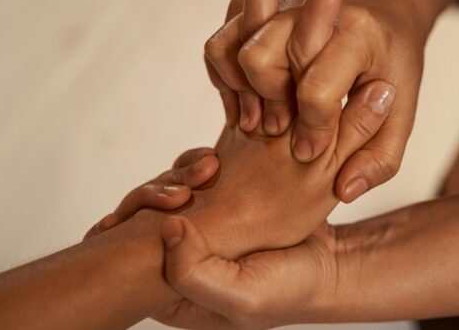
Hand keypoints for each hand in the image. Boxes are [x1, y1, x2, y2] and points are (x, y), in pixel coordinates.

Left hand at [85, 147, 338, 329]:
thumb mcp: (244, 296)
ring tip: (209, 167)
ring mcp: (198, 232)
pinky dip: (195, 165)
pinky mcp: (215, 207)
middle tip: (190, 186)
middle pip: (138, 220)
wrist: (332, 263)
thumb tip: (167, 228)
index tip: (173, 205)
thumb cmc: (291, 287)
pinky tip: (214, 162)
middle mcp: (180, 262)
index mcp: (176, 295)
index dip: (133, 228)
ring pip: (162, 194)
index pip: (126, 264)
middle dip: (156, 193)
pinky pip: (188, 180)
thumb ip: (196, 274)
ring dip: (178, 174)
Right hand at [206, 0, 421, 202]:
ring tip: (262, 117)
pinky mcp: (259, 12)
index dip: (312, 130)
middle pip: (260, 58)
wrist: (381, 21)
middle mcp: (312, 9)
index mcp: (358, 35)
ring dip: (241, 91)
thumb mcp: (401, 119)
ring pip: (231, 46)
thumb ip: (379, 160)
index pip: (317, 89)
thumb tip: (343, 190)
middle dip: (269, 104)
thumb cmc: (390, 72)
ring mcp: (281, 6)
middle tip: (284, 127)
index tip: (310, 150)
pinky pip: (219, 45)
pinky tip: (249, 101)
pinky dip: (224, 78)